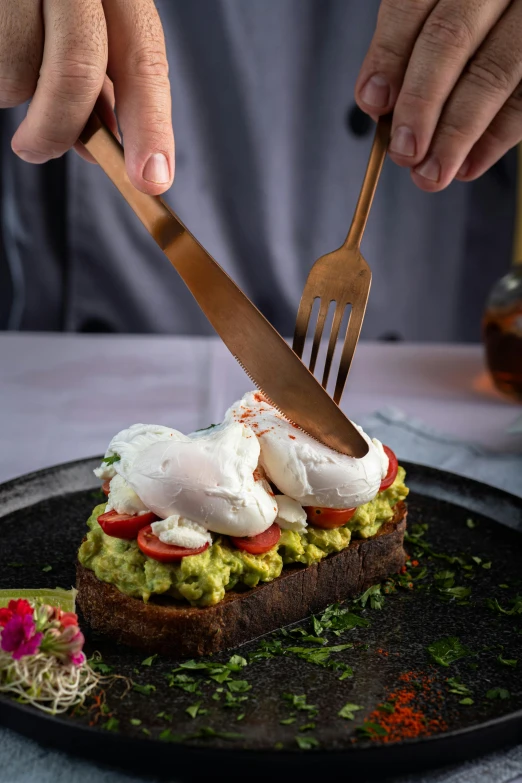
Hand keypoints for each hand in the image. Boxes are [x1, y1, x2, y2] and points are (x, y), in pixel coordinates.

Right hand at [0, 0, 173, 194]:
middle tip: (37, 151)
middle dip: (59, 127)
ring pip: (19, 69)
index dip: (151, 127)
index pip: (145, 63)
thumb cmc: (40, 3)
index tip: (153, 179)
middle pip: (78, 70)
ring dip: (11, 88)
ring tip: (10, 60)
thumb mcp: (80, 28)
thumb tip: (96, 149)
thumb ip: (95, 81)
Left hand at [356, 0, 521, 190]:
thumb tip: (382, 106)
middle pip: (452, 38)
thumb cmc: (476, 20)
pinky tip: (469, 166)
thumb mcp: (439, 14)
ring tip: (432, 173)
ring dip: (457, 132)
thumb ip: (412, 46)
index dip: (389, 54)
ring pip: (493, 72)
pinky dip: (497, 137)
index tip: (373, 102)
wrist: (517, 14)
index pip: (413, 3)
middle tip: (404, 151)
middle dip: (420, 103)